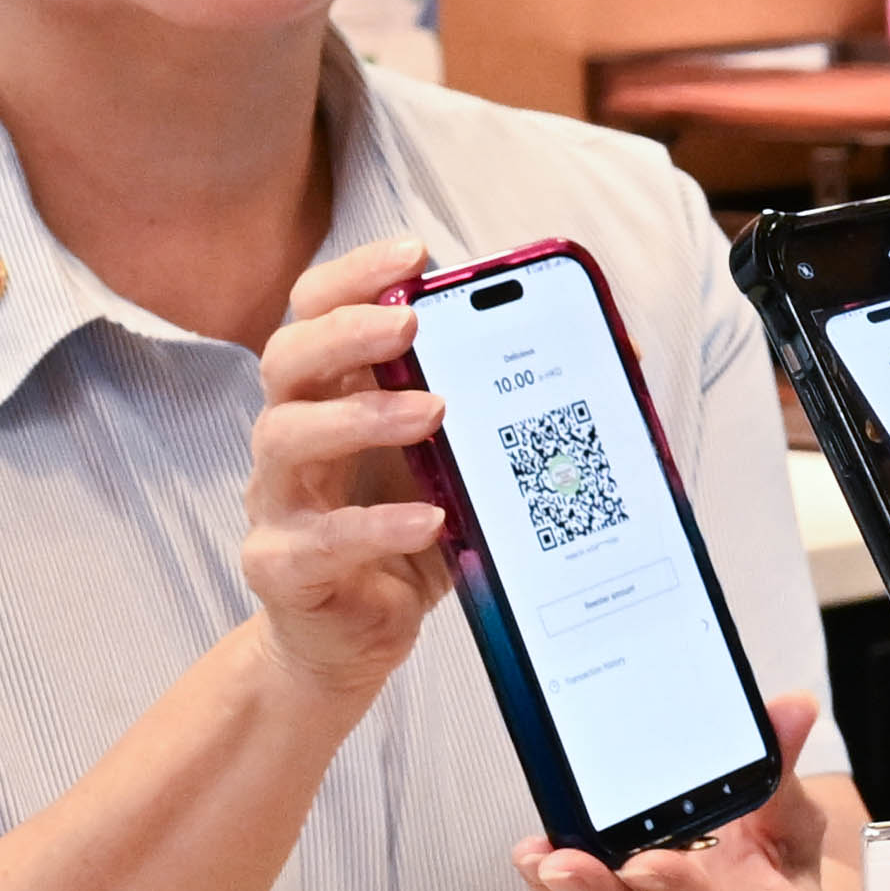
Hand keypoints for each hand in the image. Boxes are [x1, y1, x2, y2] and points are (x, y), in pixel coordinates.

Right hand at [239, 234, 457, 724]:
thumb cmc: (407, 534)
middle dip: (348, 331)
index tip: (415, 253)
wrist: (355, 637)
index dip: (356, 275)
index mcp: (331, 395)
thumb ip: (501, 405)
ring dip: (361, 417)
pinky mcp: (282, 566)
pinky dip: (377, 525)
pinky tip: (430, 520)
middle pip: (286, 358)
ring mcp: (278, 501)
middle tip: (412, 325)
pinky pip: (318, 538)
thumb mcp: (462, 460)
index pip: (317, 311)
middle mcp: (292, 436)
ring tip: (433, 413)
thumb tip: (611, 353)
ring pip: (284, 435)